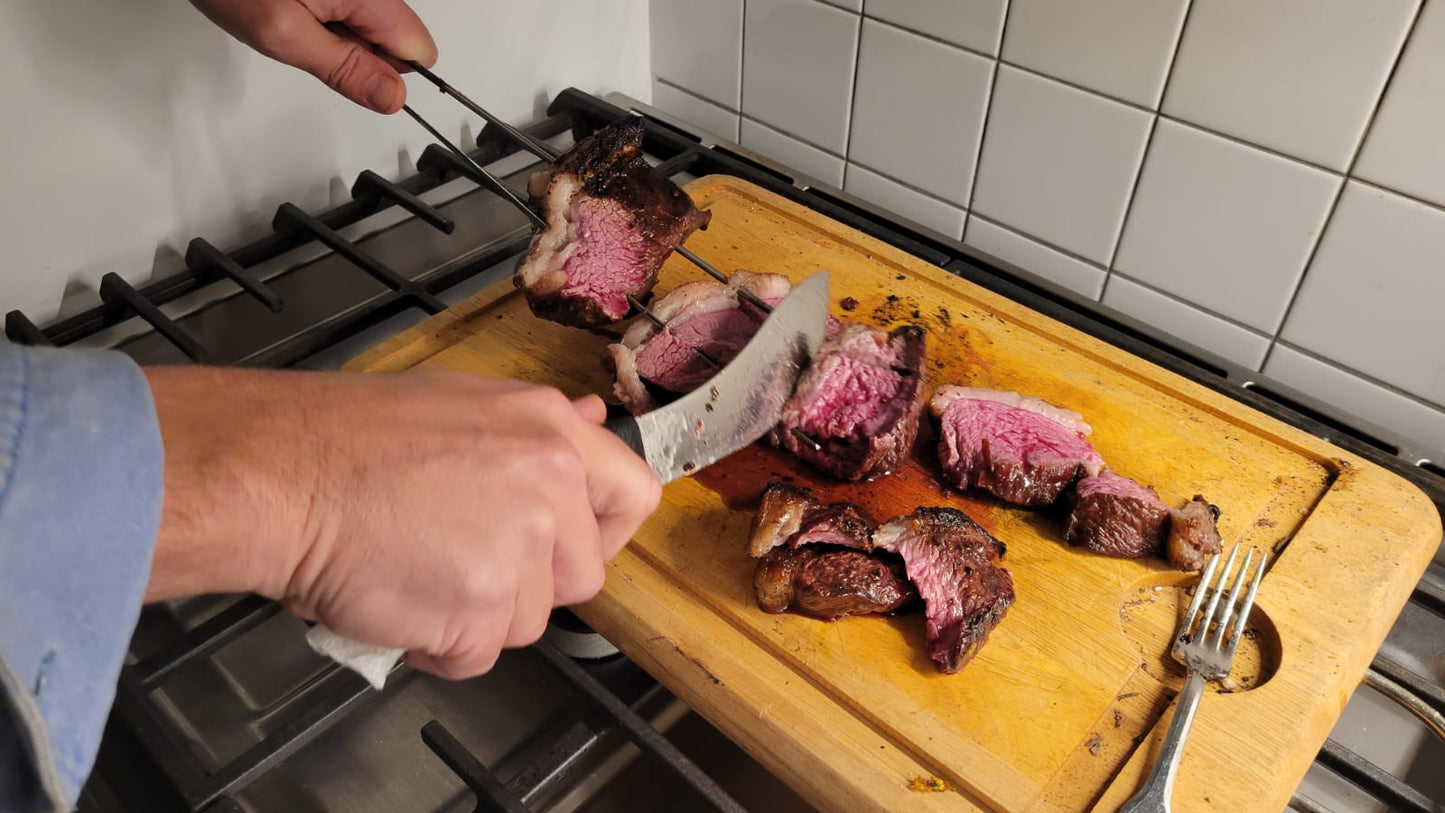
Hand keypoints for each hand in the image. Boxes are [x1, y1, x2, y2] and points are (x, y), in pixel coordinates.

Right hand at [142, 366, 660, 678]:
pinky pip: (478, 654)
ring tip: (416, 573)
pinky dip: (438, 645)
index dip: (604, 530)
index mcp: (550, 432)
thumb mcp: (460, 403)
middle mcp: (549, 486)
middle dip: (528, 584)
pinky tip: (401, 603)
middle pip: (580, 574)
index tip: (568, 545)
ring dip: (477, 615)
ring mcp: (518, 550)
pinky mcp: (480, 609)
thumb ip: (535, 431)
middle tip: (464, 562)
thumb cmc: (345, 438)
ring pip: (528, 620)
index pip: (633, 494)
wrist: (280, 475)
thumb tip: (595, 424)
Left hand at [189, 0, 437, 112]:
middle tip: (307, 40)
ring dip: (336, 35)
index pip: (419, 54)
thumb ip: (344, 69)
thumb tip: (391, 98)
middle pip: (396, 39)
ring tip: (292, 16)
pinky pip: (348, 8)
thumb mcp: (284, 34)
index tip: (346, 70)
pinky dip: (323, 16)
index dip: (383, 73)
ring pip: (369, 25)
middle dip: (357, 52)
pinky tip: (292, 6)